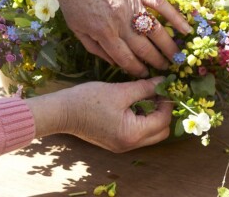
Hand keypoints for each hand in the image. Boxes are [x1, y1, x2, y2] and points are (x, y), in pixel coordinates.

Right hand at [27, 77, 172, 152]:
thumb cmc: (88, 100)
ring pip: (150, 134)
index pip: (163, 121)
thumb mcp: (120, 91)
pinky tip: (134, 104)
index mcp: (132, 134)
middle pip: (160, 132)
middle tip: (157, 93)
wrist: (61, 112)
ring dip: (152, 116)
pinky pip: (137, 133)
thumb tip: (163, 81)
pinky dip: (141, 120)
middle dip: (163, 112)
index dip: (167, 103)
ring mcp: (122, 146)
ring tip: (145, 97)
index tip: (164, 87)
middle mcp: (130, 145)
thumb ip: (145, 87)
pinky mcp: (116, 142)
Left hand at [28, 0, 191, 77]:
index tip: (145, 75)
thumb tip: (113, 63)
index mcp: (104, 33)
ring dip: (168, 47)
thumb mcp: (75, 27)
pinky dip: (175, 18)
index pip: (126, 58)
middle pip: (144, 48)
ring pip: (156, 31)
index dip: (137, 70)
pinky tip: (185, 29)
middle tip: (165, 69)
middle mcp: (122, 22)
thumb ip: (94, 47)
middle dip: (156, 62)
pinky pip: (161, 5)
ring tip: (176, 58)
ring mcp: (133, 5)